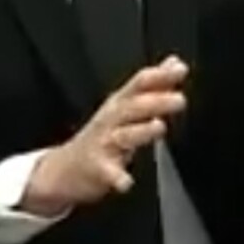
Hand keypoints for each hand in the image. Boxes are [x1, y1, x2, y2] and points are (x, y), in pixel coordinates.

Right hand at [22, 57, 188, 214]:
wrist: (63, 169)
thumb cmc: (102, 135)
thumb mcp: (125, 105)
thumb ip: (152, 86)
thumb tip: (175, 63)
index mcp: (120, 104)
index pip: (139, 84)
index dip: (160, 76)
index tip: (180, 69)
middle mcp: (111, 120)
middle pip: (133, 107)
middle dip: (156, 101)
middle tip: (179, 100)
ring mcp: (103, 144)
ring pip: (123, 136)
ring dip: (141, 130)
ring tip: (159, 126)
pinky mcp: (97, 169)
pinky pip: (108, 173)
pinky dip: (117, 177)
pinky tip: (126, 181)